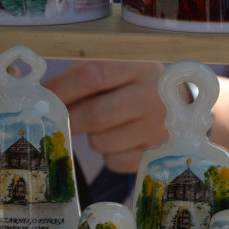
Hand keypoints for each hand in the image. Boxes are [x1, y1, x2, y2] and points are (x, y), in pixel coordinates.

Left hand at [45, 61, 165, 173]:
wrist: (189, 111)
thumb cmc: (140, 86)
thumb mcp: (122, 68)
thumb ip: (85, 76)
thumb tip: (39, 92)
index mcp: (140, 67)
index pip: (91, 77)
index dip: (60, 90)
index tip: (41, 98)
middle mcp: (154, 97)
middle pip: (94, 116)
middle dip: (71, 120)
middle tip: (65, 118)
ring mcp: (159, 129)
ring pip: (100, 142)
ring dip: (94, 137)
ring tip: (111, 125)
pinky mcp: (158, 155)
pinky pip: (114, 161)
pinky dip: (110, 154)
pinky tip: (125, 140)